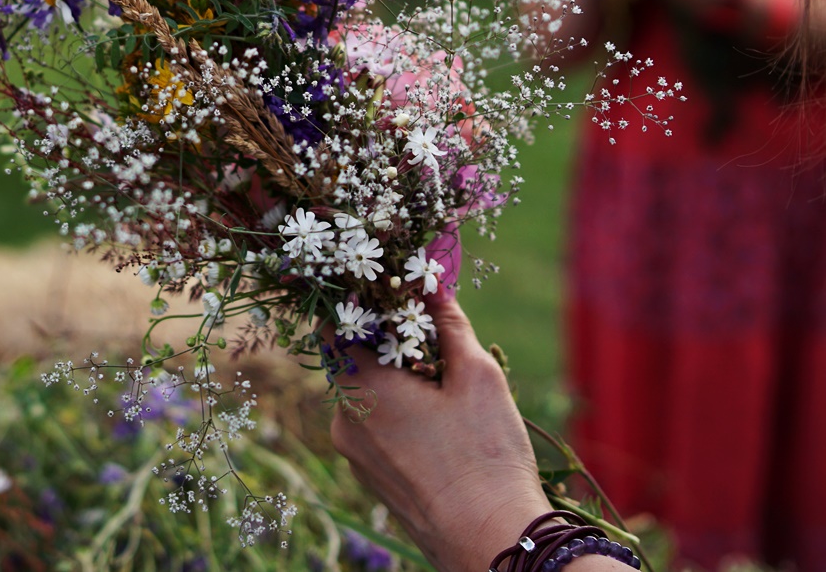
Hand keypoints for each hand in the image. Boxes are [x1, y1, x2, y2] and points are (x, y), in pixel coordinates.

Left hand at [330, 295, 548, 571]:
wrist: (490, 539)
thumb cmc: (485, 456)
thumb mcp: (477, 375)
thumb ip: (449, 323)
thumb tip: (433, 287)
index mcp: (363, 386)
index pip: (335, 324)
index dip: (358, 302)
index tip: (389, 292)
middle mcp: (345, 418)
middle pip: (348, 358)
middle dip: (382, 341)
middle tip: (425, 333)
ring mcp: (353, 451)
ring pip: (362, 394)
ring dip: (390, 378)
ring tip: (438, 381)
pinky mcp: (369, 475)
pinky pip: (371, 426)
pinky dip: (392, 411)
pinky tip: (436, 420)